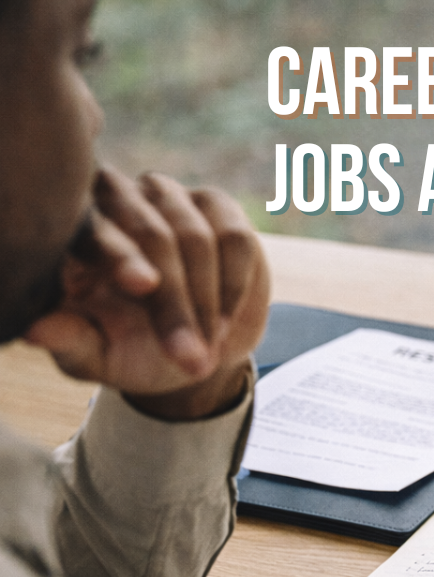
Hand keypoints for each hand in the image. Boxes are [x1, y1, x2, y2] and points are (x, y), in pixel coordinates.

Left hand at [26, 167, 269, 419]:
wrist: (192, 347)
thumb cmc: (132, 351)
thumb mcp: (95, 355)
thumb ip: (70, 341)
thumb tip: (34, 332)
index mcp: (75, 232)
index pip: (94, 231)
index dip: (121, 257)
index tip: (144, 286)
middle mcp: (118, 200)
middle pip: (151, 234)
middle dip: (176, 302)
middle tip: (190, 357)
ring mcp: (170, 199)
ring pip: (196, 235)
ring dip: (207, 299)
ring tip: (207, 348)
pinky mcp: (218, 207)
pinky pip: (235, 238)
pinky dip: (235, 284)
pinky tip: (224, 320)